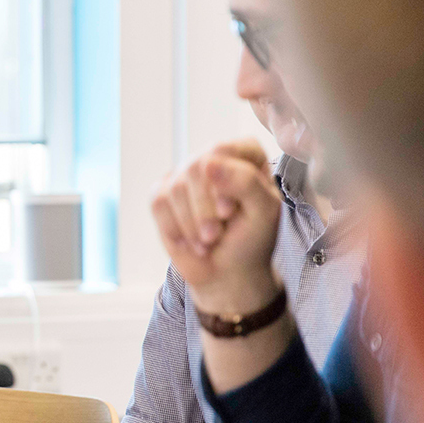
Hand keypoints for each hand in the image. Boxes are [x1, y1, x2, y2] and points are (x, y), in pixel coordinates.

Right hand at [151, 140, 282, 313]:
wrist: (227, 271)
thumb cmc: (252, 238)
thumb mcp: (264, 212)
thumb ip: (246, 182)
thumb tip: (208, 164)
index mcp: (244, 154)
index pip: (220, 151)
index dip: (222, 184)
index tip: (229, 213)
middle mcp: (212, 159)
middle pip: (194, 168)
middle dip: (204, 209)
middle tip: (216, 233)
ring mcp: (184, 176)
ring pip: (175, 188)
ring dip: (192, 225)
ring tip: (208, 241)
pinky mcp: (163, 195)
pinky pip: (159, 203)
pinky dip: (175, 229)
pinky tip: (190, 240)